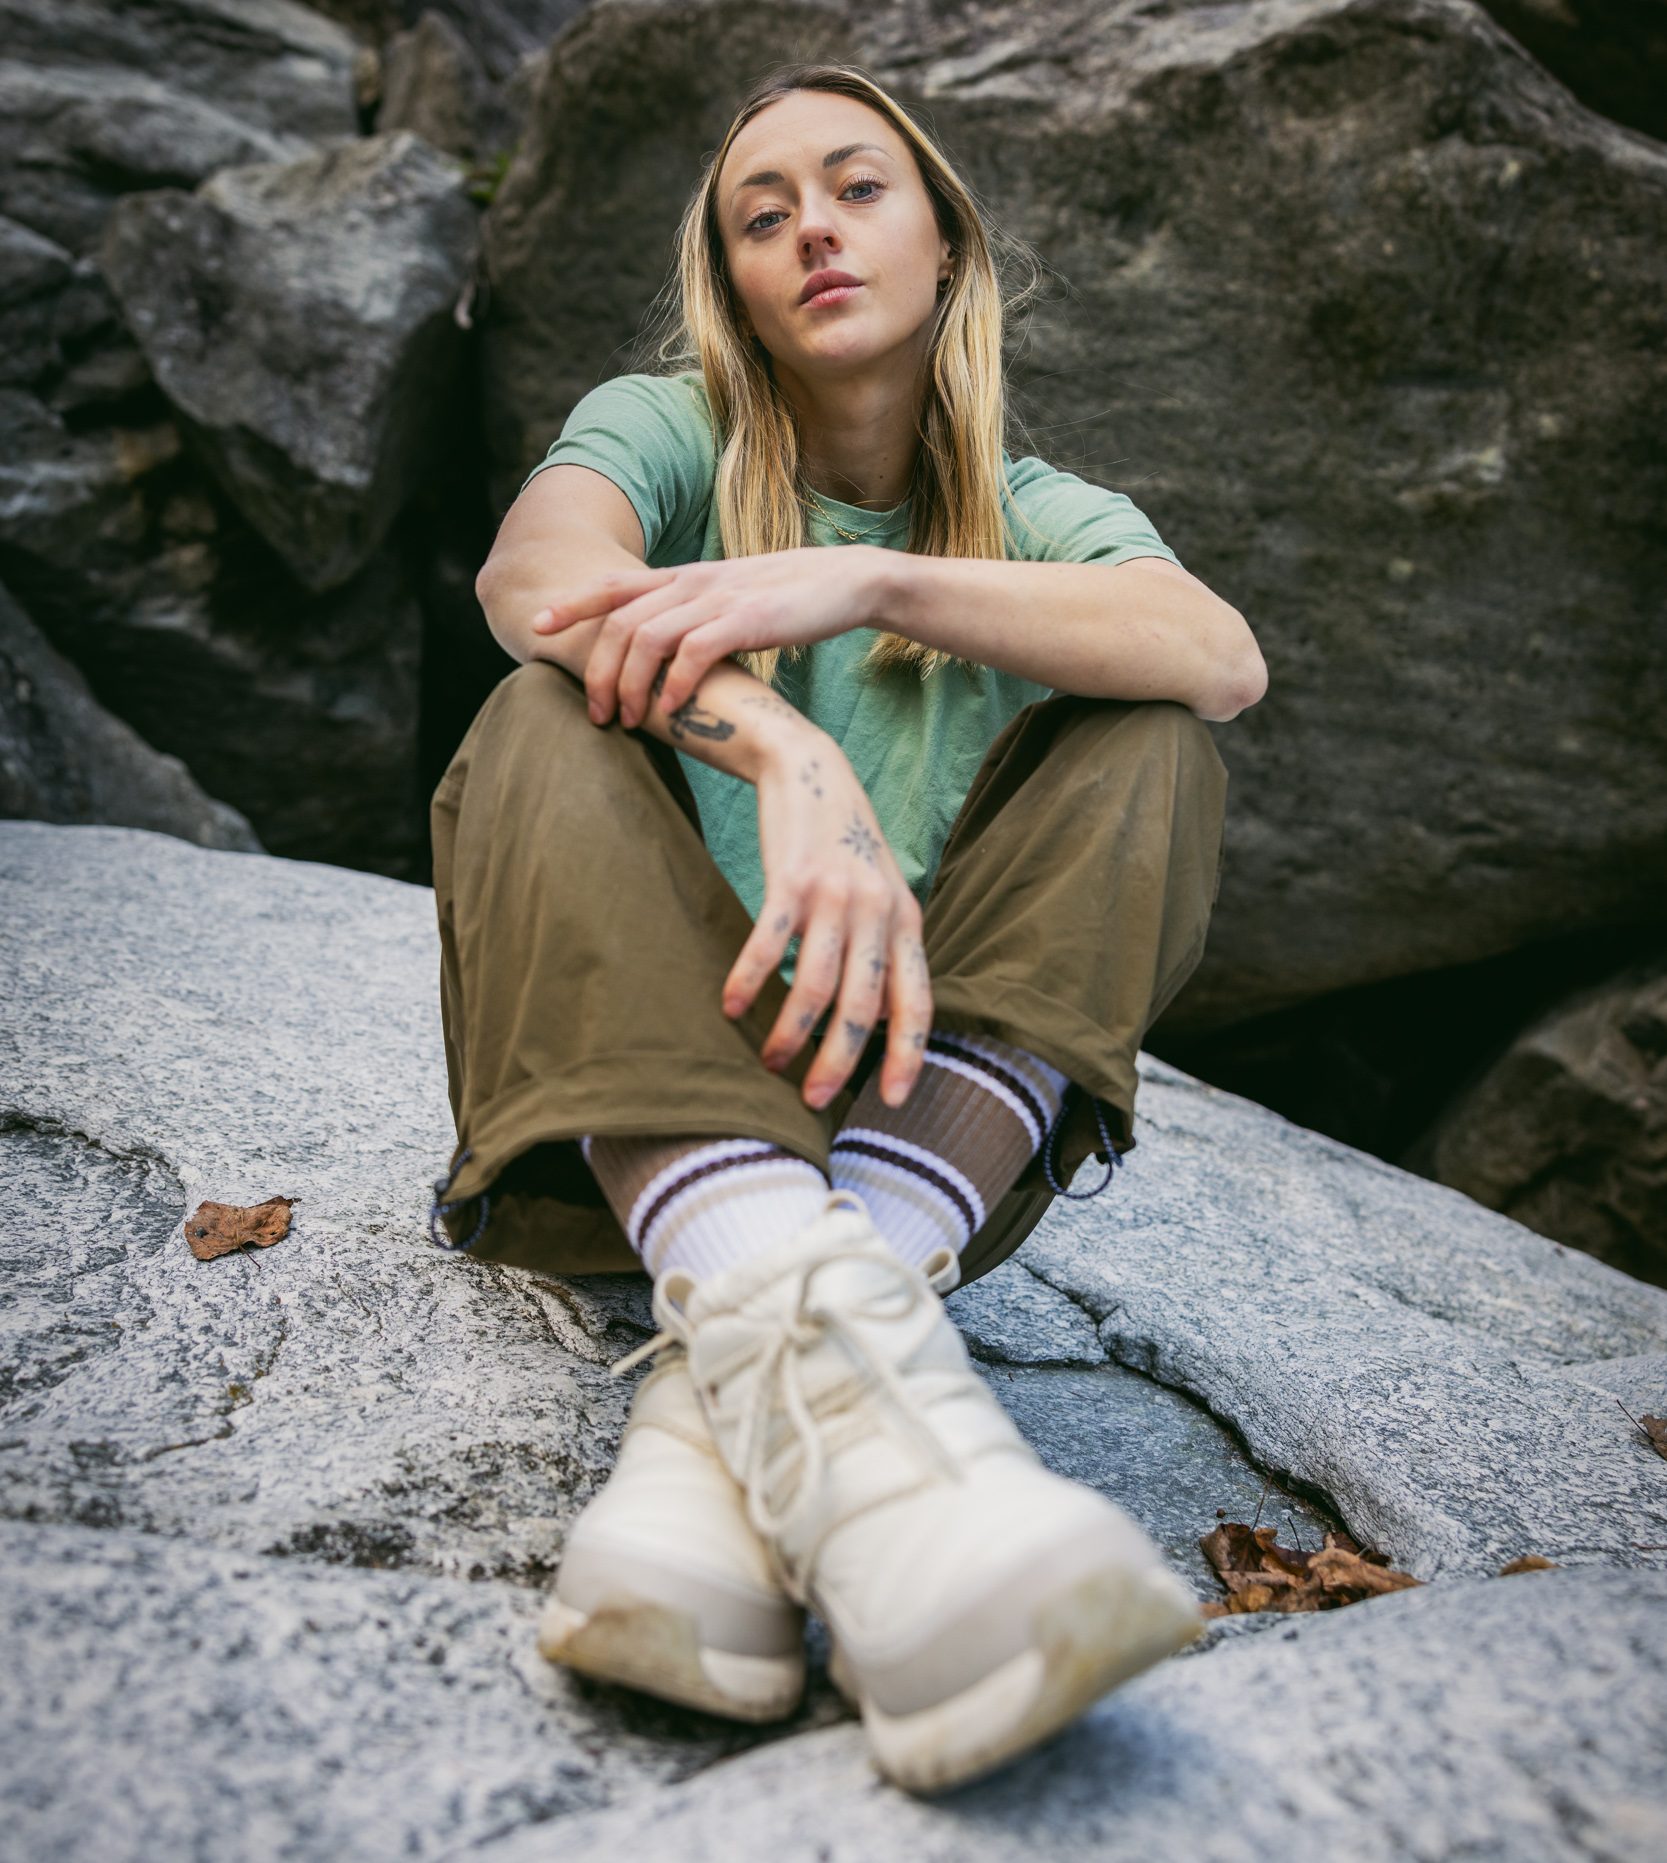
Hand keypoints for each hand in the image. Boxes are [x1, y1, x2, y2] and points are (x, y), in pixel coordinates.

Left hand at [527, 546, 885, 729]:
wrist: (847, 581)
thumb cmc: (788, 599)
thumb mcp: (729, 599)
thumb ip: (692, 616)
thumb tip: (663, 650)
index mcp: (684, 577)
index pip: (612, 585)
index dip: (571, 604)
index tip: (537, 626)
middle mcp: (692, 583)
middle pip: (619, 622)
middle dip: (596, 670)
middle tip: (593, 712)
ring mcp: (718, 598)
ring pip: (647, 637)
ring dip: (628, 683)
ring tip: (625, 719)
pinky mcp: (748, 619)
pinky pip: (694, 652)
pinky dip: (675, 683)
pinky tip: (670, 709)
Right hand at [723, 736, 932, 1111]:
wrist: (811, 770)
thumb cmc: (845, 844)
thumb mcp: (884, 893)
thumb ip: (885, 950)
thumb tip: (875, 1022)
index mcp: (906, 921)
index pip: (916, 1002)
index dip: (908, 1055)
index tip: (893, 1100)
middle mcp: (876, 912)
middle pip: (861, 1006)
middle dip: (838, 1062)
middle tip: (813, 1100)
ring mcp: (833, 897)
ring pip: (814, 986)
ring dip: (789, 1033)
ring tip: (770, 1062)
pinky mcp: (790, 882)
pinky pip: (768, 946)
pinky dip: (749, 982)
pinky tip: (732, 1007)